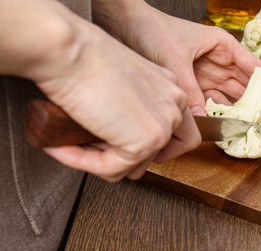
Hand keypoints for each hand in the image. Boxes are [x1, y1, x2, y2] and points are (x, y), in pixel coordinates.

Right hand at [2, 0, 200, 180]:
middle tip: (89, 140)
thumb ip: (131, 111)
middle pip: (156, 154)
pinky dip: (84, 163)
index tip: (115, 144)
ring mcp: (163, 126)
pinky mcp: (144, 142)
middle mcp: (174, 106)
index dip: (146, 146)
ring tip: (76, 141)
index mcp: (171, 90)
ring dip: (102, 160)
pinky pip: (111, 170)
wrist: (69, 50)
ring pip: (134, 166)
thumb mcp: (121, 84)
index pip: (176, 135)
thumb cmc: (86, 58)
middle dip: (122, 154)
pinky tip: (63, 146)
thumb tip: (116, 142)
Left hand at [92, 0, 260, 129]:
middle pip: (249, 87)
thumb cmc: (154, 31)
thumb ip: (190, 90)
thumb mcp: (175, 60)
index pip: (256, 70)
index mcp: (224, 46)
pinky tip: (230, 128)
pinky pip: (212, 103)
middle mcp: (219, 62)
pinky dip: (220, 116)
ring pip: (233, 98)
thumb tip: (203, 119)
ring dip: (246, 114)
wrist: (127, 28)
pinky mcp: (193, 86)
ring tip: (260, 131)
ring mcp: (207, 76)